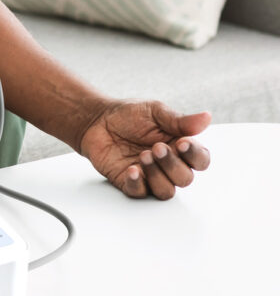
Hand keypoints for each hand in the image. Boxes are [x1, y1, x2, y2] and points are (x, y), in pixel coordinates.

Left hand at [79, 101, 211, 199]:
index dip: (195, 155)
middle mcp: (168, 165)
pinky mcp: (131, 182)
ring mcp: (150, 176)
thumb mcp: (155, 111)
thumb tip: (206, 118)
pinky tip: (132, 169)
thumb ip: (179, 120)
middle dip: (172, 164)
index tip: (182, 143)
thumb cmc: (129, 115)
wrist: (97, 120)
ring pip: (166, 191)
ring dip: (157, 175)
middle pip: (185, 179)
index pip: (200, 160)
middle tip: (156, 147)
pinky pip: (140, 193)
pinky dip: (137, 184)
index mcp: (179, 148)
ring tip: (143, 155)